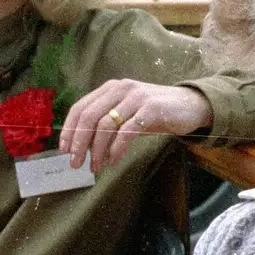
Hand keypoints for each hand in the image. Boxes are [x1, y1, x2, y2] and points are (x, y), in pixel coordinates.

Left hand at [57, 81, 211, 174]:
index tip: (64, 150)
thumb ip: (107, 121)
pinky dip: (116, 149)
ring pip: (106, 125)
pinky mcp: (151, 109)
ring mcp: (136, 97)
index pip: (81, 107)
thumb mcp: (127, 112)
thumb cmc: (155, 112)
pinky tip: (113, 161)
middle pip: (89, 117)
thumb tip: (82, 145)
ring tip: (95, 167)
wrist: (190, 106)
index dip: (69, 130)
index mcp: (111, 88)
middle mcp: (121, 89)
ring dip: (97, 150)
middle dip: (79, 143)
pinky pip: (127, 132)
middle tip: (75, 163)